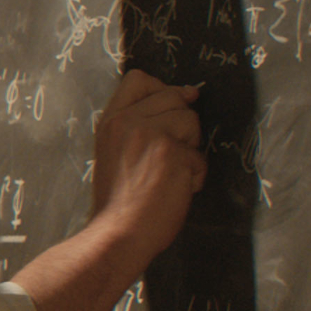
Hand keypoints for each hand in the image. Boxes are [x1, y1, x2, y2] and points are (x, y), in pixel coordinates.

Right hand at [91, 69, 206, 262]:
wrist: (119, 232)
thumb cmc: (118, 198)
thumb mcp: (112, 150)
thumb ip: (136, 123)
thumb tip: (187, 93)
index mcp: (111, 120)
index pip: (138, 78)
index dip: (161, 88)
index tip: (171, 106)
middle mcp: (130, 122)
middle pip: (173, 97)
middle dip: (181, 124)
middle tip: (166, 155)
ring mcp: (153, 137)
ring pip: (191, 121)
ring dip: (190, 148)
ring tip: (170, 172)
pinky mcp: (175, 156)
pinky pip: (200, 157)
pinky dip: (195, 175)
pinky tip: (176, 189)